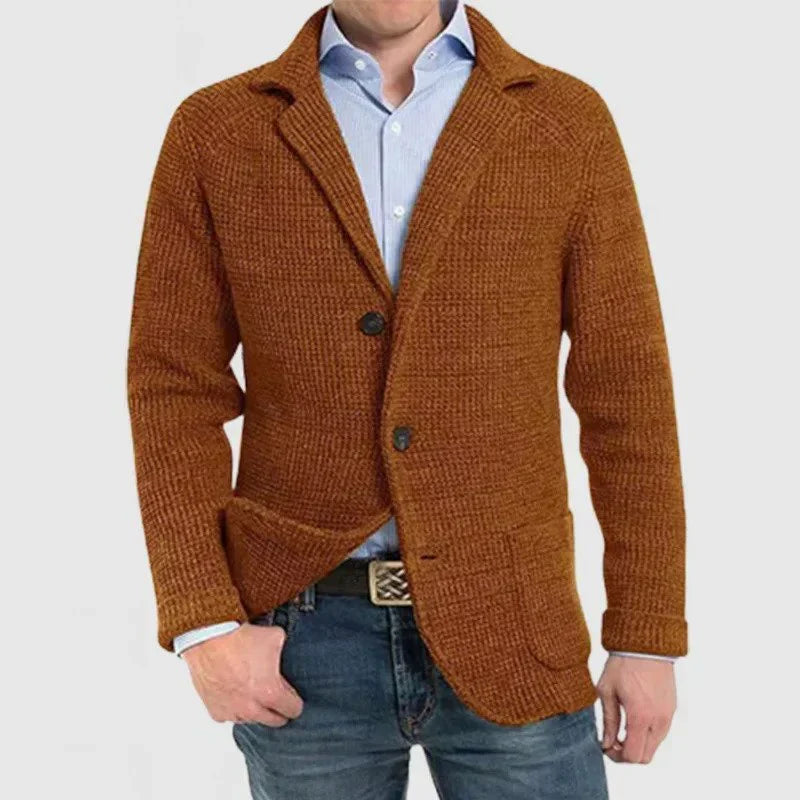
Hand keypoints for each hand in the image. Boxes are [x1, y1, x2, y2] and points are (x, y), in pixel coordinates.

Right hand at [182, 622, 303, 725]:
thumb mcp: (275, 637)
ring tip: (254, 691)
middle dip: (279, 710)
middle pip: (274, 720)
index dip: (296, 701)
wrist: (208, 638)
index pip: (293, 710)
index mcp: (270, 693)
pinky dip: (234, 708)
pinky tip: (236, 693)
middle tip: (277, 697)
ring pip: (252, 719)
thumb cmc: (238, 639)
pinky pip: (230, 716)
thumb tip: (287, 650)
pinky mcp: (215, 711)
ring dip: (256, 709)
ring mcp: (232, 712)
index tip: (292, 697)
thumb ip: (285, 650)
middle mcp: (251, 708)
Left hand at [597, 655, 675, 763]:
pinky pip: (661, 732)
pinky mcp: (671, 709)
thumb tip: (606, 742)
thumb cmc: (623, 663)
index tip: (607, 746)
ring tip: (622, 728)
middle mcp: (658, 720)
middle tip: (613, 740)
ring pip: (654, 746)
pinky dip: (647, 734)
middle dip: (627, 754)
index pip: (632, 755)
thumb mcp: (607, 690)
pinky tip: (634, 718)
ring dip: (638, 744)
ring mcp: (667, 715)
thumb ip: (608, 720)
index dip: (617, 757)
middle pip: (645, 756)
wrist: (645, 644)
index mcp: (640, 717)